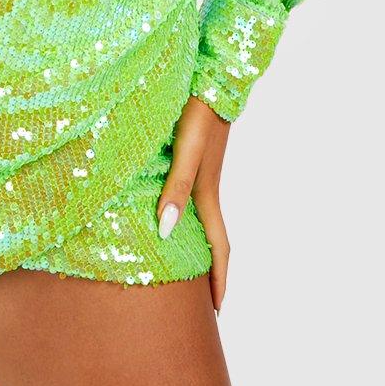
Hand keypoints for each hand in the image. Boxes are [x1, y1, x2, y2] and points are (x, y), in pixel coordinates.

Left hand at [155, 95, 231, 313]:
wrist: (211, 74)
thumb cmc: (197, 112)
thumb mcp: (186, 151)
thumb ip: (175, 188)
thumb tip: (164, 231)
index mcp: (206, 192)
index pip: (219, 247)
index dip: (219, 279)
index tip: (217, 311)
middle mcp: (206, 185)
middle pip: (212, 238)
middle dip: (209, 270)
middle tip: (199, 299)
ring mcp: (202, 170)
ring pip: (200, 217)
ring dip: (196, 243)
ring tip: (182, 264)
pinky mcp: (194, 153)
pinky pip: (190, 195)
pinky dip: (183, 214)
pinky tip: (167, 210)